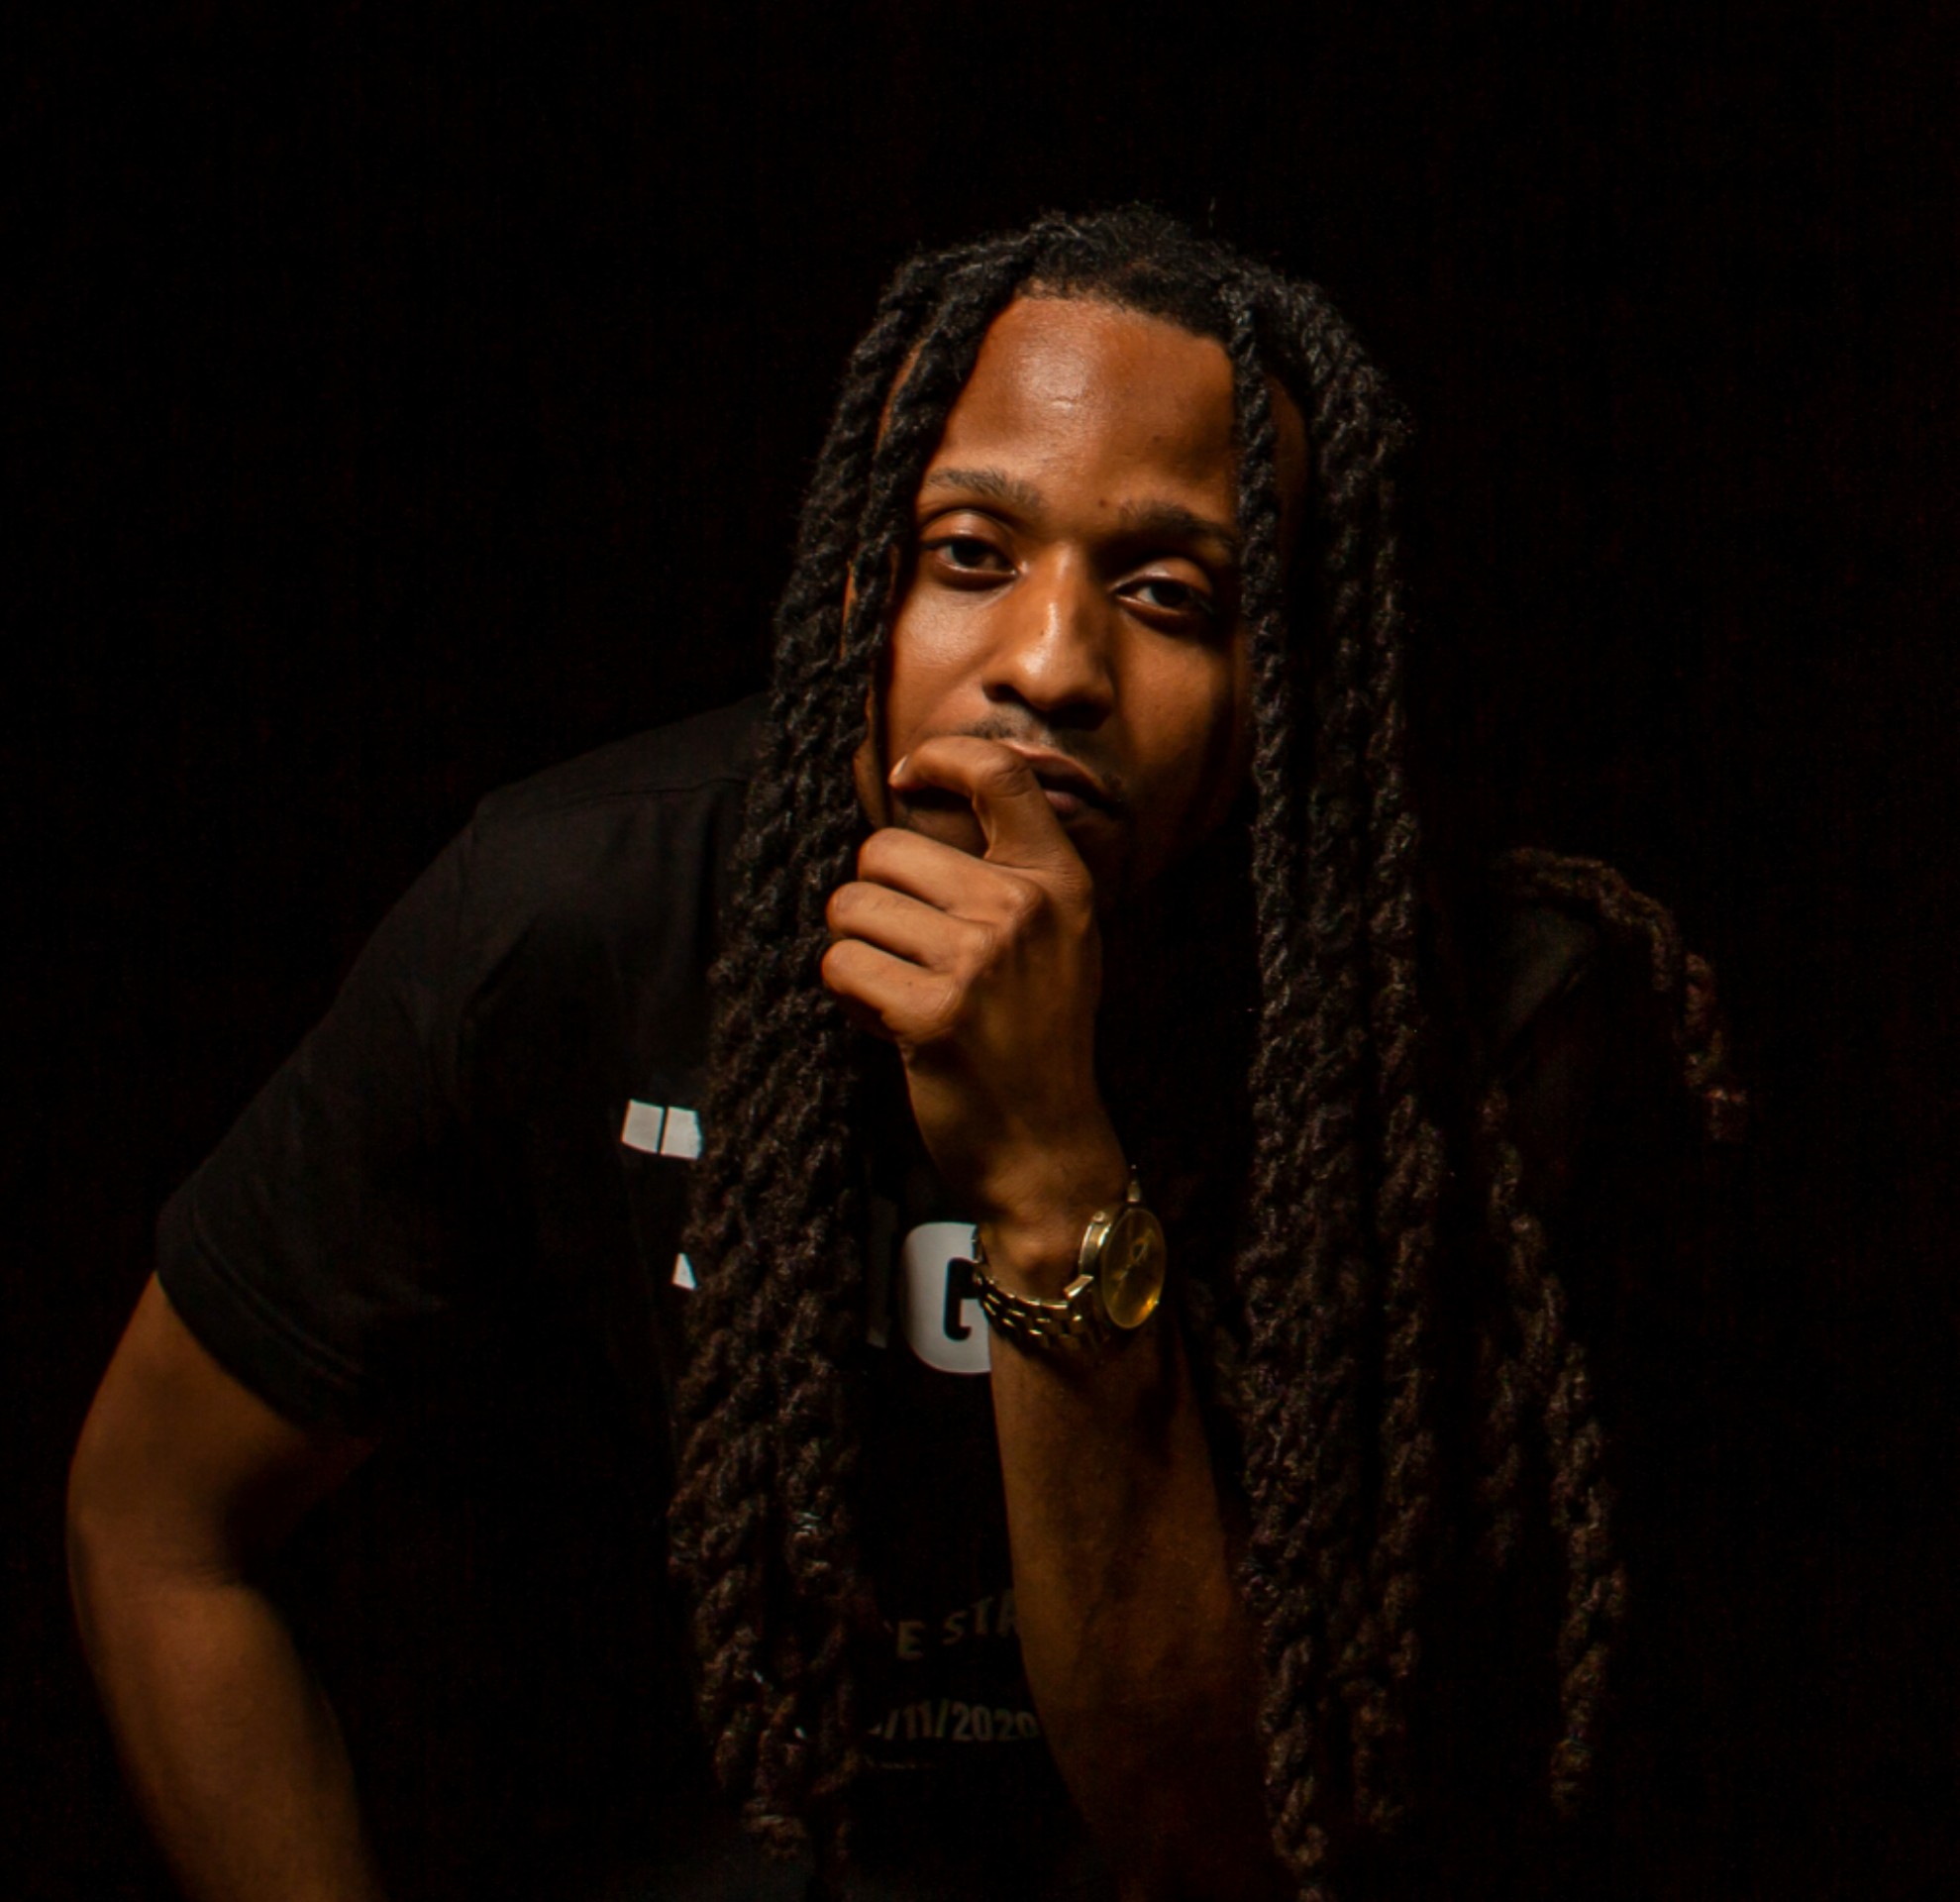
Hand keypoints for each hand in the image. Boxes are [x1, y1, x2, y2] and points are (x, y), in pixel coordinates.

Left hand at [821, 737, 1127, 1280]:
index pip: (999, 773)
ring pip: (851, 908)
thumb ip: (1006, 874)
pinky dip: (850, 997)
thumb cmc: (1035, 1038)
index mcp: (1057, 882)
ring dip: (858, 951)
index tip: (909, 777)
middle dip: (874, 898)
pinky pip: (840, 966)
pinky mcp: (930, 1012)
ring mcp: (977, 960)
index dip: (941, 757)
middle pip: (884, 848)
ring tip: (903, 990)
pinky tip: (892, 1023)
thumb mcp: (1056, 940)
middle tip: (908, 950)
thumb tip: (908, 807)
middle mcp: (1021, 909)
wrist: (1044, 1145)